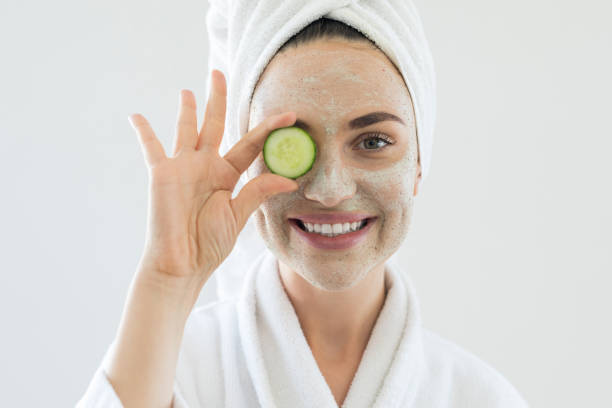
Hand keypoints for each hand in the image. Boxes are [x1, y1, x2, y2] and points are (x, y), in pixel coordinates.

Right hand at [128, 69, 297, 285]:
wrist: (182, 263)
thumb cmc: (210, 244)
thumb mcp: (238, 216)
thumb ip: (258, 192)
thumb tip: (289, 179)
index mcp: (227, 174)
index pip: (250, 144)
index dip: (268, 129)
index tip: (290, 114)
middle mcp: (206, 165)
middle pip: (214, 124)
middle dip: (217, 99)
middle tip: (218, 72)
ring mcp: (183, 167)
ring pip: (186, 129)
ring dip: (187, 109)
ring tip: (189, 90)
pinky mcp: (161, 173)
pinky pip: (151, 147)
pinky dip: (143, 131)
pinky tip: (136, 116)